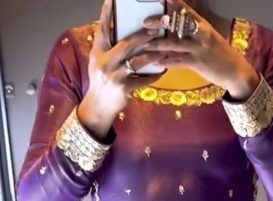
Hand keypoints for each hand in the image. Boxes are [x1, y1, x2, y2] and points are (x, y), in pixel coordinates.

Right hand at [78, 0, 161, 137]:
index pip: (103, 30)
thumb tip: (116, 28)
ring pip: (137, 61)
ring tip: (164, 48)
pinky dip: (154, 75)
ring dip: (153, 54)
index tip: (113, 0)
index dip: (108, 14)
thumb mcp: (97, 61)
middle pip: (126, 45)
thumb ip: (106, 47)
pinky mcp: (124, 89)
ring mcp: (114, 77)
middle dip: (143, 35)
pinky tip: (163, 69)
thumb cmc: (101, 81)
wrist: (98, 106)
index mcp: (98, 53)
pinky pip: (143, 79)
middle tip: (157, 27)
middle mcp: (104, 63)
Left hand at [143, 0, 259, 99]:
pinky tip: (156, 62)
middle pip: (177, 24)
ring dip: (157, 44)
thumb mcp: (211, 39)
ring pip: (174, 43)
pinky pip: (178, 61)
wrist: (236, 71)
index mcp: (204, 26)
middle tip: (146, 23)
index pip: (187, 11)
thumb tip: (180, 30)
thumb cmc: (222, 56)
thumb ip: (196, 33)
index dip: (175, 4)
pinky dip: (166, 62)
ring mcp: (199, 48)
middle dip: (160, 23)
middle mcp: (201, 34)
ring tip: (145, 45)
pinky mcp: (197, 63)